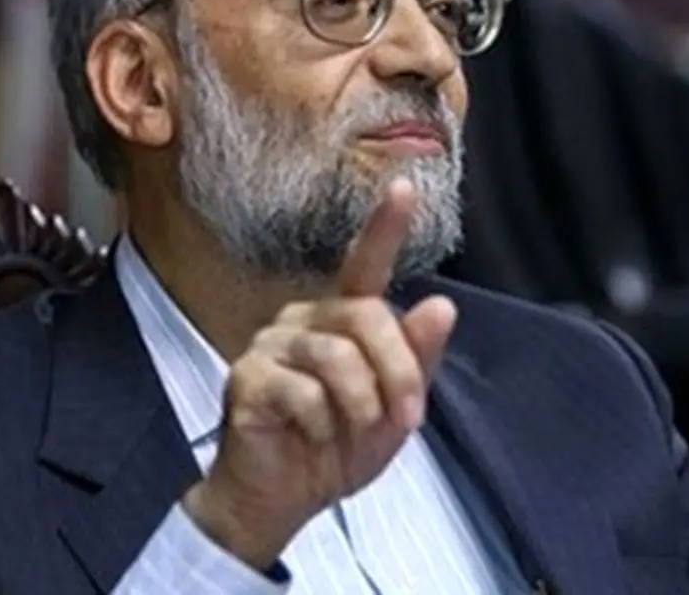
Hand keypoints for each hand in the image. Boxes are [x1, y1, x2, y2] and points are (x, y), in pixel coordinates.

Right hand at [182, 178, 457, 569]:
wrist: (281, 501)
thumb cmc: (335, 449)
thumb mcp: (393, 412)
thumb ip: (416, 360)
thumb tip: (441, 304)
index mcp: (341, 322)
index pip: (365, 266)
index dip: (385, 227)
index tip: (405, 186)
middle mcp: (304, 320)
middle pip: (367, 316)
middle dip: (399, 371)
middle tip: (408, 417)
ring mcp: (270, 346)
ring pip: (338, 357)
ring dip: (361, 407)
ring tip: (350, 434)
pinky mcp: (247, 378)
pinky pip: (303, 392)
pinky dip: (321, 426)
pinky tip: (309, 438)